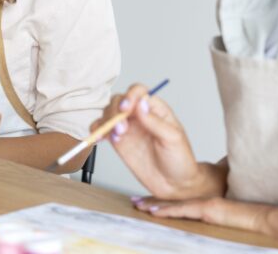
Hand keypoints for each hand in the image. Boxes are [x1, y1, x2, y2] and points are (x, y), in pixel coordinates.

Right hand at [91, 84, 214, 199]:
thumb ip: (155, 122)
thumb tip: (141, 104)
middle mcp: (139, 116)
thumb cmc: (180, 160)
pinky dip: (97, 130)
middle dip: (116, 111)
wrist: (175, 185)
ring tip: (117, 136)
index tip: (126, 108)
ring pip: (108, 113)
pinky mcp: (119, 142)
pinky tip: (100, 137)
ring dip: (106, 121)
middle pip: (119, 100)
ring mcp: (128, 128)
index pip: (138, 92)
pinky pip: (102, 130)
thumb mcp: (173, 139)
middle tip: (121, 128)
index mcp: (155, 109)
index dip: (130, 96)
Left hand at [133, 195, 273, 235]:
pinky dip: (167, 211)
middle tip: (134, 201)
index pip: (178, 204)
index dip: (161, 203)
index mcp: (205, 206)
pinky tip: (153, 211)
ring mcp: (204, 205)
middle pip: (171, 203)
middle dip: (152, 202)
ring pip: (173, 205)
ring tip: (137, 205)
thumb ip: (215, 218)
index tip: (146, 203)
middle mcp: (202, 203)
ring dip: (153, 205)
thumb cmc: (248, 223)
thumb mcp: (227, 219)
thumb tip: (208, 219)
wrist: (264, 220)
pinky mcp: (208, 209)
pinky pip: (183, 211)